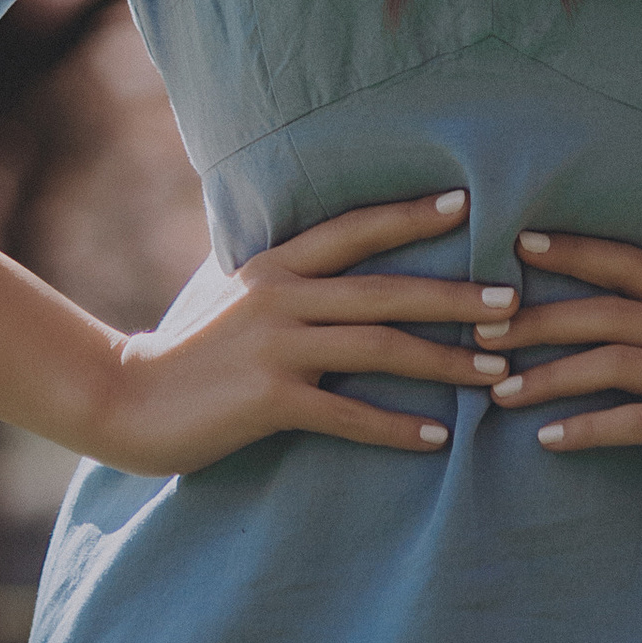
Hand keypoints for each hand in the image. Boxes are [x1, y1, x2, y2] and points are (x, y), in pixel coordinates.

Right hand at [90, 190, 516, 476]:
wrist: (129, 398)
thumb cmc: (187, 345)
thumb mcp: (230, 289)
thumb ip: (279, 272)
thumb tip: (322, 251)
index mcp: (276, 263)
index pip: (355, 229)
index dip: (409, 215)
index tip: (466, 204)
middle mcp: (282, 294)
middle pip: (385, 288)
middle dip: (454, 294)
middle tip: (512, 300)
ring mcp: (277, 346)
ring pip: (378, 346)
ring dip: (443, 360)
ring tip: (494, 370)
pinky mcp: (271, 399)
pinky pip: (347, 412)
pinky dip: (396, 425)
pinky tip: (438, 438)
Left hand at [475, 230, 641, 520]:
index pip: (629, 261)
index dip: (574, 249)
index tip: (518, 241)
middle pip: (605, 309)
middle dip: (539, 314)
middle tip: (481, 325)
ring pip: (612, 363)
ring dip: (547, 375)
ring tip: (497, 389)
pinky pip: (636, 423)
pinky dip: (587, 429)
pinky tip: (547, 440)